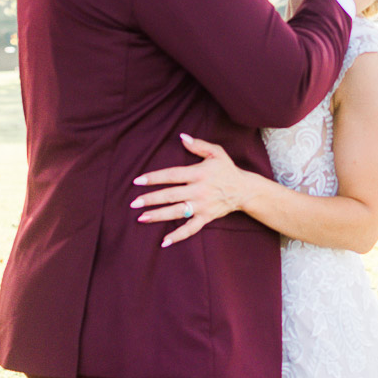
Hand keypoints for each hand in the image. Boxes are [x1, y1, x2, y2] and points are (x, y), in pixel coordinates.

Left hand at [131, 133, 256, 247]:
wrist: (244, 190)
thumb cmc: (227, 169)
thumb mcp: (216, 152)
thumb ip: (198, 145)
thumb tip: (181, 137)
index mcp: (198, 173)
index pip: (172, 175)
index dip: (154, 178)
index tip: (138, 181)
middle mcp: (199, 190)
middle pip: (171, 195)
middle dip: (151, 199)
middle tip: (133, 203)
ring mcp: (202, 206)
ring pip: (177, 212)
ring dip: (158, 216)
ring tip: (141, 218)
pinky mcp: (206, 217)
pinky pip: (191, 229)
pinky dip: (178, 235)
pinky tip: (164, 241)